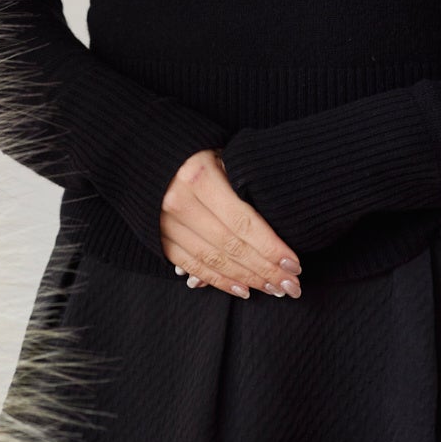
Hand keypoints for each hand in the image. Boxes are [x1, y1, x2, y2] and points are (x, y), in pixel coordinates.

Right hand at [160, 148, 302, 298]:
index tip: (294, 263)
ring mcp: (167, 225)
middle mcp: (180, 203)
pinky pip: (193, 266)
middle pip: (231, 246)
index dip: (270, 247)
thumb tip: (278, 219)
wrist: (147, 155)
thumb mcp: (222, 154)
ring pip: (214, 260)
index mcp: (199, 177)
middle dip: (265, 269)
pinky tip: (243, 289)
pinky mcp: (161, 239)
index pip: (243, 222)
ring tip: (275, 288)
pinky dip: (219, 281)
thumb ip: (244, 184)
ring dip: (248, 279)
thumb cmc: (196, 152)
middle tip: (292, 284)